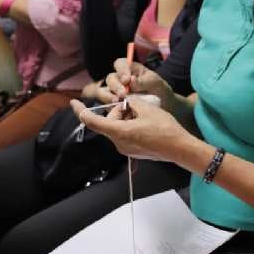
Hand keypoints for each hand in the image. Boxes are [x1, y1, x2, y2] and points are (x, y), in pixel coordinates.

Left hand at [71, 97, 189, 160]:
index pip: (91, 121)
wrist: (180, 149)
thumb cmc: (164, 128)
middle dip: (118, 111)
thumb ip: (131, 103)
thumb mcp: (147, 108)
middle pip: (109, 122)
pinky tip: (147, 124)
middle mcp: (118, 143)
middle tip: (135, 105)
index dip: (80, 110)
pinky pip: (125, 135)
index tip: (73, 102)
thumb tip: (126, 103)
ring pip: (117, 128)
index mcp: (118, 131)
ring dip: (126, 118)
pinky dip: (130, 126)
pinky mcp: (133, 151)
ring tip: (145, 115)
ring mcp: (125, 149)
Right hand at [100, 58, 176, 110]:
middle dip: (116, 86)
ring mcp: (114, 92)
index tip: (127, 79)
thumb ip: (144, 81)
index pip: (120, 64)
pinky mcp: (113, 105)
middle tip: (123, 94)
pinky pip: (106, 105)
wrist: (163, 105)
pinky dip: (111, 108)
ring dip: (109, 97)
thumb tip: (131, 80)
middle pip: (111, 79)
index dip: (122, 70)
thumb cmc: (158, 89)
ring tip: (118, 103)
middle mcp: (119, 79)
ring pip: (104, 92)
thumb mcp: (155, 82)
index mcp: (129, 68)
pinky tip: (119, 111)